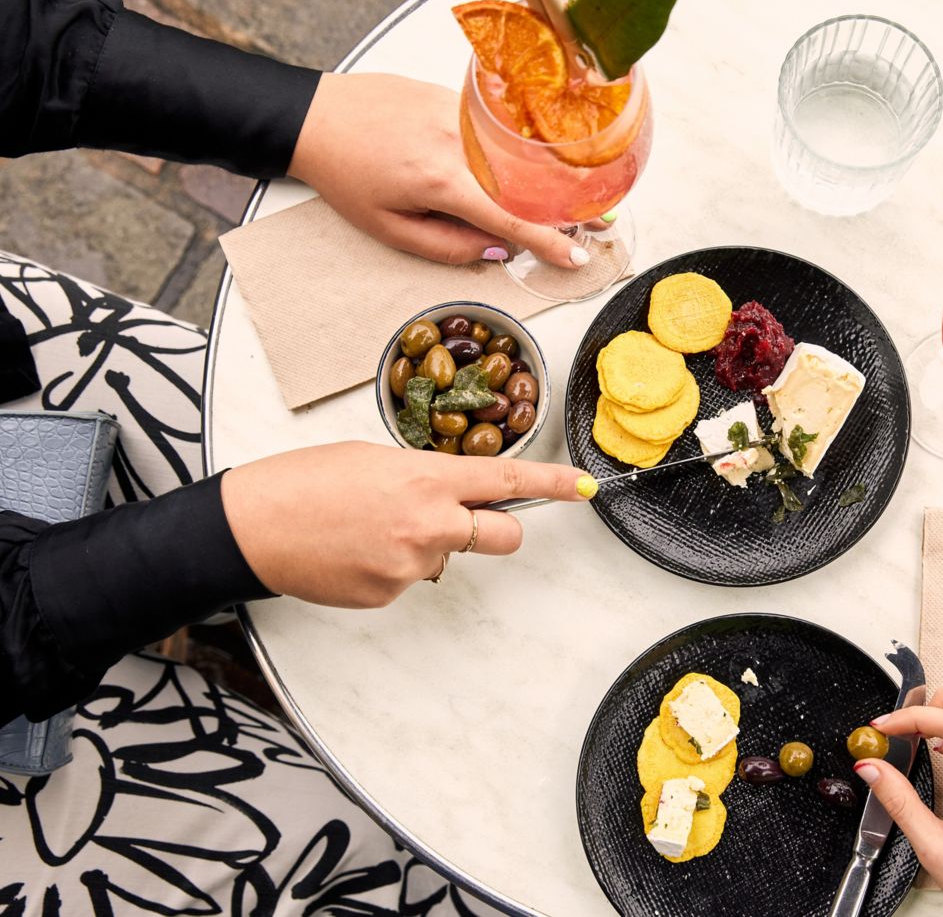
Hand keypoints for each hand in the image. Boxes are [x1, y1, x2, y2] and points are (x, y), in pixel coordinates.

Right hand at [220, 441, 590, 607]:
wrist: (249, 528)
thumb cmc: (304, 481)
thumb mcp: (374, 458)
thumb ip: (426, 477)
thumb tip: (454, 495)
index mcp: (426, 480)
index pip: (507, 483)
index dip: (552, 485)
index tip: (583, 487)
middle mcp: (428, 526)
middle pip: (502, 537)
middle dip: (494, 528)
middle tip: (461, 518)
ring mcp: (410, 566)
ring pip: (446, 558)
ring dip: (424, 545)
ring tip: (369, 529)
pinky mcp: (389, 594)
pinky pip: (410, 578)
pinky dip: (391, 566)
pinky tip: (354, 551)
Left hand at [288, 73, 592, 267]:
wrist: (315, 118)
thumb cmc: (346, 173)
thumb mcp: (390, 229)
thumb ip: (446, 247)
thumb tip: (494, 250)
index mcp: (442, 182)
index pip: (511, 219)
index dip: (549, 242)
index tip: (576, 257)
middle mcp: (458, 143)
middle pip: (527, 183)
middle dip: (561, 207)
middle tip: (593, 224)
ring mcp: (459, 114)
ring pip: (515, 153)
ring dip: (540, 177)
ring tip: (563, 195)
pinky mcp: (456, 97)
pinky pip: (494, 130)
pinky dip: (511, 150)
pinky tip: (517, 161)